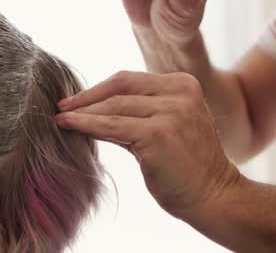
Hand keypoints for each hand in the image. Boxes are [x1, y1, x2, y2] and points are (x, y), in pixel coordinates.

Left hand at [56, 71, 241, 216]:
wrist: (214, 195)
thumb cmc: (186, 165)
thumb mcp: (167, 126)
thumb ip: (135, 112)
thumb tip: (90, 108)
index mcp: (183, 85)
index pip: (130, 79)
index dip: (99, 88)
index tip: (76, 99)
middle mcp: (180, 92)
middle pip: (120, 85)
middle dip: (87, 96)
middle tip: (62, 105)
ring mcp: (171, 111)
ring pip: (113, 105)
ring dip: (82, 112)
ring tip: (61, 117)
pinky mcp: (158, 133)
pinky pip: (111, 125)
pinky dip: (85, 124)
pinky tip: (68, 125)